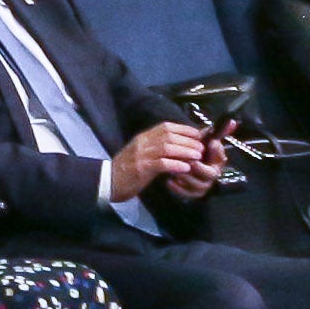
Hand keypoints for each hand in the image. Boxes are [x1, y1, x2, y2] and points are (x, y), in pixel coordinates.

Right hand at [104, 120, 222, 199]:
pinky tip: (185, 168)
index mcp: (143, 137)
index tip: (198, 135)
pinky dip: (176, 164)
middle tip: (202, 148)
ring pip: (168, 147)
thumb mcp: (140, 153)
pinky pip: (162, 163)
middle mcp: (143, 142)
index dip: (185, 129)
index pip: (166, 127)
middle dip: (189, 141)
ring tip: (198, 157)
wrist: (107, 182)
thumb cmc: (126, 169)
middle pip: (170, 136)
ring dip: (185, 151)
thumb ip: (156, 147)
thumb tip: (178, 145)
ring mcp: (141, 155)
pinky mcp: (141, 169)